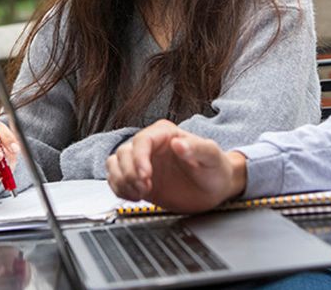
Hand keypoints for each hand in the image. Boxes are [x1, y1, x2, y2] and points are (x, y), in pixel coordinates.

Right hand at [105, 120, 246, 212]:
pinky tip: (135, 196)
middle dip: (131, 173)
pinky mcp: (138, 179)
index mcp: (165, 134)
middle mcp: (150, 146)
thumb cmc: (215, 168)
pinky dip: (119, 189)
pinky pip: (116, 179)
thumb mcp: (211, 156)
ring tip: (140, 193)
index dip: (139, 158)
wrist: (214, 189)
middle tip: (146, 188)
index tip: (146, 176)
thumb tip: (179, 143)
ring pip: (115, 164)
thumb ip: (197, 147)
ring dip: (123, 181)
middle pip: (124, 153)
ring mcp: (142, 162)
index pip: (142, 141)